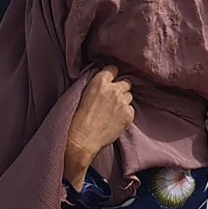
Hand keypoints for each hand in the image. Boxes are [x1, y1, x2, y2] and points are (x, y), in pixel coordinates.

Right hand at [65, 66, 134, 190]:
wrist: (81, 139)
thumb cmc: (76, 118)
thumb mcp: (82, 93)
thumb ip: (96, 85)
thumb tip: (105, 83)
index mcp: (100, 81)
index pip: (113, 69)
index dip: (111, 76)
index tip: (110, 82)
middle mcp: (114, 89)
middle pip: (126, 82)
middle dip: (120, 88)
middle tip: (113, 98)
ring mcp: (123, 102)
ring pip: (129, 96)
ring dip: (123, 101)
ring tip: (112, 111)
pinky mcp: (129, 115)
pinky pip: (131, 110)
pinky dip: (125, 114)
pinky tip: (115, 120)